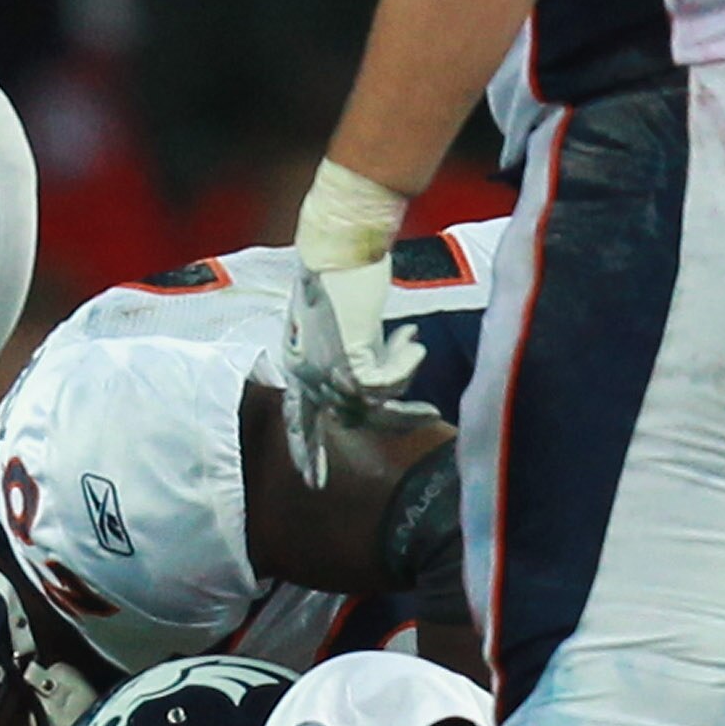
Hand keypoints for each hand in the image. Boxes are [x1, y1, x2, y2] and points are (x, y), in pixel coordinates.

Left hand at [280, 256, 433, 488]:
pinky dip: (405, 362)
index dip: (308, 449)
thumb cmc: (341, 274)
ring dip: (404, 378)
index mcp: (295, 363)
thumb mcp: (343, 325)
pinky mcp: (348, 357)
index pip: (298, 418)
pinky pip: (387, 382)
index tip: (313, 481)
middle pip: (350, 417)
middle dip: (392, 419)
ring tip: (416, 346)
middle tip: (428, 416)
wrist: (337, 244)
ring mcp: (324, 367)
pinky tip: (413, 338)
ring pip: (375, 403)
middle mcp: (303, 371)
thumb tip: (379, 385)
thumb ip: (353, 355)